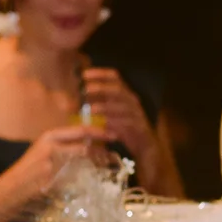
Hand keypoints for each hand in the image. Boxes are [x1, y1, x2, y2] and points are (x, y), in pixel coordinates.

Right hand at [0, 125, 104, 220]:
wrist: (11, 188)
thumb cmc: (30, 169)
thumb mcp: (44, 150)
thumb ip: (63, 145)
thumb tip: (89, 144)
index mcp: (49, 136)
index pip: (80, 130)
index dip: (99, 132)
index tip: (112, 135)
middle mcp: (51, 146)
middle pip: (85, 146)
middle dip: (103, 150)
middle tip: (114, 155)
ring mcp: (52, 164)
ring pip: (83, 162)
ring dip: (98, 164)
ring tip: (108, 166)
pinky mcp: (52, 180)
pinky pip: (76, 178)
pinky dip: (87, 178)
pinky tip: (94, 179)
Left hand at [80, 68, 165, 184]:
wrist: (146, 147)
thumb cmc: (124, 130)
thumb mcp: (110, 114)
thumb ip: (98, 105)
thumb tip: (76, 99)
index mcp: (124, 94)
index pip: (114, 77)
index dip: (100, 74)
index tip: (84, 75)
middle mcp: (132, 101)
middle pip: (118, 89)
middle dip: (101, 87)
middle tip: (85, 89)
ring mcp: (137, 114)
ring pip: (122, 106)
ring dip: (106, 106)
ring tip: (91, 109)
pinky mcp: (140, 127)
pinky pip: (127, 122)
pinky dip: (115, 122)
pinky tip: (104, 124)